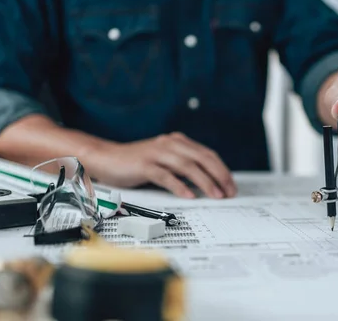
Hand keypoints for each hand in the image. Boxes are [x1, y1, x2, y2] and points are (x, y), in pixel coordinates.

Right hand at [91, 132, 235, 198]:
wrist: (106, 158)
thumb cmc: (136, 163)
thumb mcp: (164, 161)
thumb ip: (183, 167)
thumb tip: (207, 184)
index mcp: (177, 142)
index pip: (207, 154)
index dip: (222, 170)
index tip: (231, 186)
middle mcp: (170, 144)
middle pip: (202, 158)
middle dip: (219, 175)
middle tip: (229, 192)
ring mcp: (157, 154)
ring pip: (187, 166)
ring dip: (204, 181)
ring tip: (215, 195)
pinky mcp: (144, 165)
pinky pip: (165, 175)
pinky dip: (179, 186)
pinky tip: (188, 196)